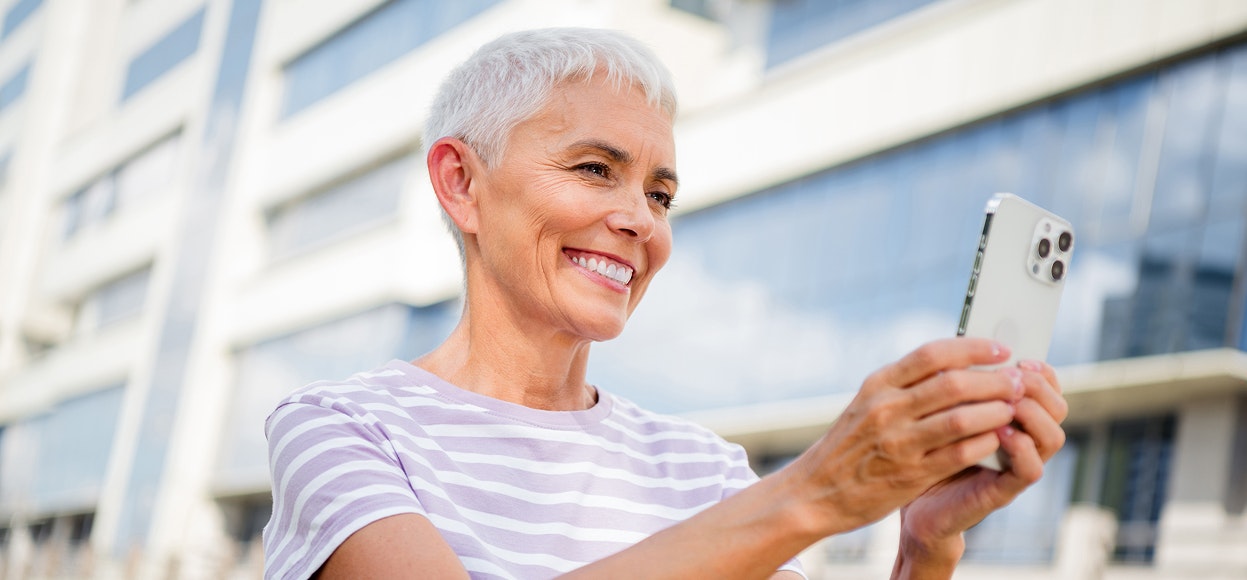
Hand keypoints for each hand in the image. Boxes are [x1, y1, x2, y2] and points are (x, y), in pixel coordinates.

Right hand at [780, 338, 1024, 537]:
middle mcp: (886, 409)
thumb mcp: (866, 404)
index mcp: (878, 385)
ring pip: (961, 418)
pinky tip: (998, 438)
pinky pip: (958, 453)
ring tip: (1014, 408)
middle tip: (1017, 381)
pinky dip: (985, 442)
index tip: (1000, 350)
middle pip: (953, 383)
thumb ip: (904, 386)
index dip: (973, 348)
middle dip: (994, 380)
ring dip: (996, 411)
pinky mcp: (911, 473)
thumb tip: (956, 365)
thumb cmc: (848, 445)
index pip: (932, 354)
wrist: (815, 491)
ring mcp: (899, 441)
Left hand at [896, 359, 1067, 573]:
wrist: (915, 503)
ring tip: (1009, 403)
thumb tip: (962, 342)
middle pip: (1057, 407)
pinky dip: (1021, 448)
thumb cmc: (928, 450)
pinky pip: (1031, 469)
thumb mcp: (941, 410)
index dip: (1040, 369)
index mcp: (1012, 416)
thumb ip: (958, 384)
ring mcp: (1016, 465)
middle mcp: (1023, 439)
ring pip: (1053, 437)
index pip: (1046, 387)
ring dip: (1034, 414)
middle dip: (1039, 386)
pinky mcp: (1004, 490)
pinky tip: (1000, 433)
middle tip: (1013, 377)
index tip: (1018, 355)